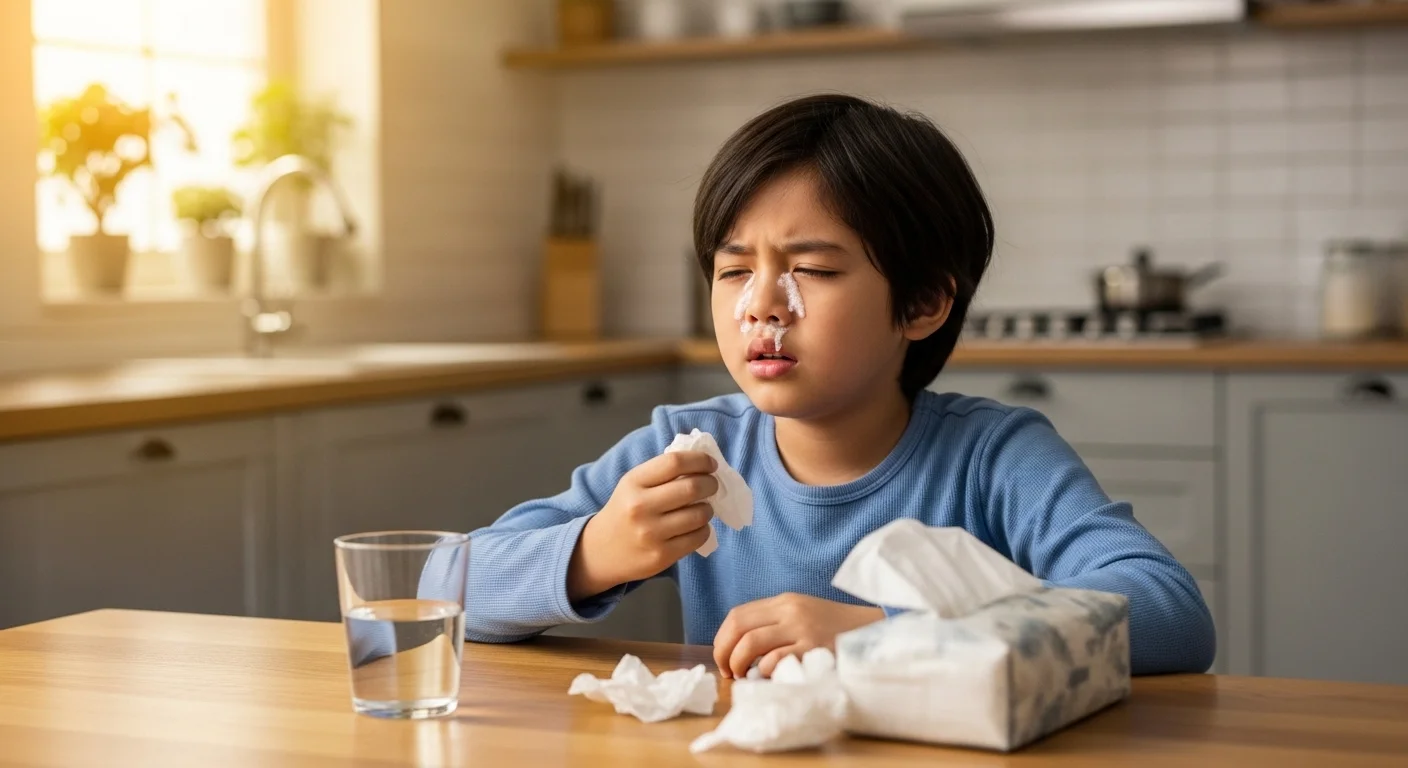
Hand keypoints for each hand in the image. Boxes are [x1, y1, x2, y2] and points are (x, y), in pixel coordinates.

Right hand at [567, 451, 718, 601]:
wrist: (600, 552)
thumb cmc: (624, 511)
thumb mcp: (633, 485)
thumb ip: (662, 473)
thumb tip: (703, 464)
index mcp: (633, 482)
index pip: (674, 462)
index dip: (700, 460)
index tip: (711, 464)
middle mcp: (640, 506)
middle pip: (692, 487)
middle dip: (710, 484)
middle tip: (712, 485)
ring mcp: (651, 533)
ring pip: (699, 514)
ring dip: (708, 509)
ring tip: (702, 508)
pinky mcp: (661, 556)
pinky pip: (698, 537)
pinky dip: (704, 529)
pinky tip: (695, 527)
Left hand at [712, 593, 883, 678]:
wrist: (874, 630)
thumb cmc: (836, 629)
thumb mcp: (803, 615)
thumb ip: (775, 624)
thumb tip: (740, 647)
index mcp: (784, 602)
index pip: (737, 615)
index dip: (722, 639)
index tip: (723, 658)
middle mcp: (790, 611)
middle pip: (738, 627)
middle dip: (724, 653)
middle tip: (727, 672)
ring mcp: (802, 628)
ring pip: (751, 643)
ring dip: (738, 664)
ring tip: (741, 677)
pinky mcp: (814, 648)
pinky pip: (775, 660)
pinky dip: (763, 671)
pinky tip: (768, 677)